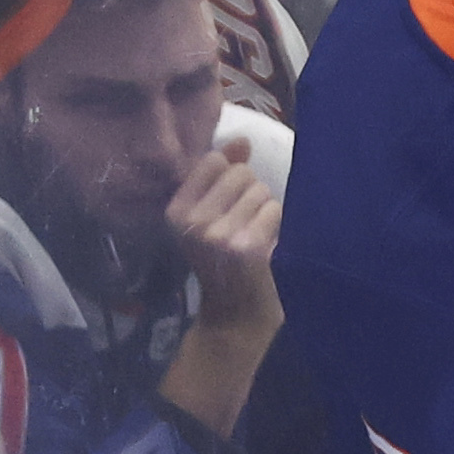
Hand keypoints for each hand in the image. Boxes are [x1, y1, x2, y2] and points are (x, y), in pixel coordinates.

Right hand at [164, 146, 284, 328]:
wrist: (237, 314)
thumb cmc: (227, 261)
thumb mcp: (212, 217)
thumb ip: (223, 175)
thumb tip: (242, 139)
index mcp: (175, 210)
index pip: (214, 161)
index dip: (232, 177)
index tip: (230, 205)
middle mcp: (191, 221)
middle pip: (241, 173)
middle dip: (253, 195)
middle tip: (246, 225)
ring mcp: (217, 234)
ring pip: (261, 191)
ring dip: (267, 211)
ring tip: (255, 236)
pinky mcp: (245, 246)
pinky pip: (274, 210)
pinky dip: (277, 225)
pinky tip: (266, 246)